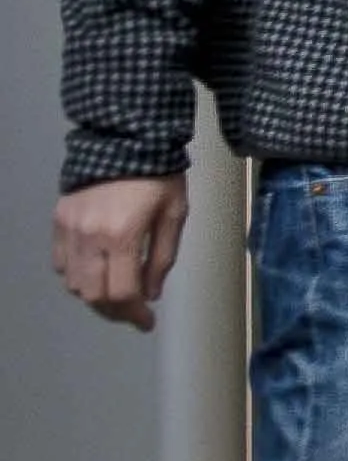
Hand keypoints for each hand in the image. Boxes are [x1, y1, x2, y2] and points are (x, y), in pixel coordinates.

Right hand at [53, 175, 187, 331]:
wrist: (127, 139)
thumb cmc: (160, 175)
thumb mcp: (174, 214)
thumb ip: (162, 258)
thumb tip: (150, 294)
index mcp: (122, 235)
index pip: (122, 293)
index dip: (135, 314)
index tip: (147, 322)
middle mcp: (90, 237)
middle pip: (94, 295)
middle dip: (115, 311)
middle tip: (132, 312)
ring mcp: (70, 229)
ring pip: (73, 283)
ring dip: (95, 295)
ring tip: (117, 294)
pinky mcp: (59, 220)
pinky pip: (60, 262)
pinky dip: (76, 275)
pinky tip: (96, 271)